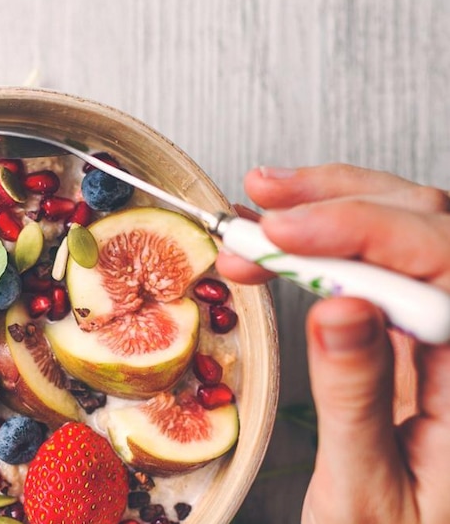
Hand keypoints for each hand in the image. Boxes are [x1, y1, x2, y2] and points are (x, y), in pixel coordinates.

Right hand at [216, 164, 449, 522]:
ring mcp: (445, 335)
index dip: (362, 231)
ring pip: (409, 231)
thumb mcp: (367, 491)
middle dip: (340, 204)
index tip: (284, 232)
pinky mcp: (415, 336)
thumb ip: (357, 397)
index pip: (443, 265)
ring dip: (332, 208)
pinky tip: (284, 236)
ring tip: (263, 205)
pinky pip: (381, 266)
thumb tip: (338, 307)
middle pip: (429, 229)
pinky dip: (328, 241)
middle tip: (264, 207)